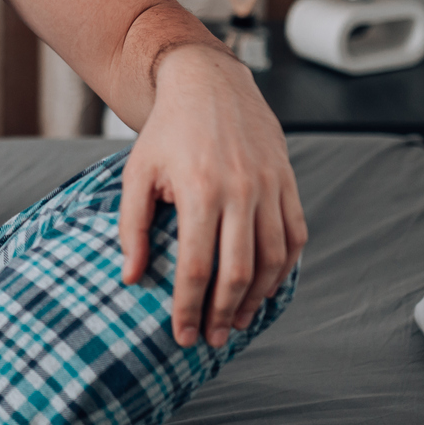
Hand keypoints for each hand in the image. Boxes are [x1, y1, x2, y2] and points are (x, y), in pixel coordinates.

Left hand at [119, 44, 305, 347]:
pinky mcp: (287, 183)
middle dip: (223, 313)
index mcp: (199, 189)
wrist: (210, 85)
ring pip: (272, 260)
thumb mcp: (136, 173)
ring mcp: (270, 186)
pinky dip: (284, 270)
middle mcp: (240, 190)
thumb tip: (129, 277)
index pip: (197, 267)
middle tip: (211, 339)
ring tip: (237, 321)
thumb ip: (132, 226)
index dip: (190, 307)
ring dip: (256, 299)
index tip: (182, 335)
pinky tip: (265, 290)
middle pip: (238, 271)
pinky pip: (294, 237)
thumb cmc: (166, 133)